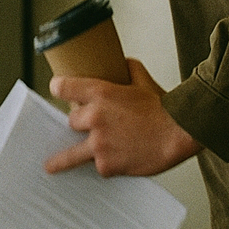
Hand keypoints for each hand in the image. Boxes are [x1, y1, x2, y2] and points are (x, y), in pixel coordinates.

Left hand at [44, 59, 200, 177]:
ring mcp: (99, 143)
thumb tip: (122, 62)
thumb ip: (129, 69)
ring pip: (71, 153)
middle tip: (93, 127)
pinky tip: (118, 161)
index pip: (64, 87)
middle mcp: (95, 118)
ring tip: (49, 166)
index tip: (55, 89)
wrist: (179, 133)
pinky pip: (99, 166)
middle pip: (71, 121)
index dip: (59, 88)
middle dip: (81, 124)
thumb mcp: (143, 80)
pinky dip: (108, 165)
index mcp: (100, 93)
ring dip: (61, 160)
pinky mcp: (107, 164)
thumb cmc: (165, 108)